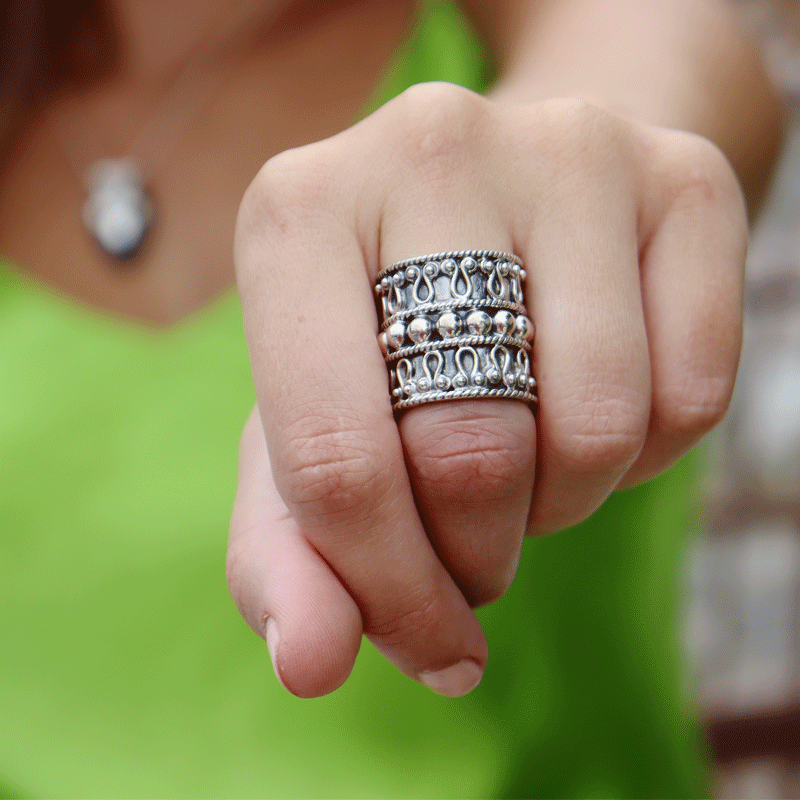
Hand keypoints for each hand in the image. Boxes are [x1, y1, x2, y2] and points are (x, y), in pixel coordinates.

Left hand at [227, 83, 745, 697]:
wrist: (510, 214)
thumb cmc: (387, 338)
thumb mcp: (307, 439)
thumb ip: (288, 554)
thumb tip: (309, 665)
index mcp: (297, 213)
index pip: (334, 457)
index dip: (385, 589)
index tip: (426, 640)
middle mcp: (428, 146)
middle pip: (470, 452)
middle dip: (475, 550)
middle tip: (472, 536)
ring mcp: (567, 147)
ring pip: (595, 429)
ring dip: (562, 500)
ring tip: (527, 455)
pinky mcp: (684, 177)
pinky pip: (693, 397)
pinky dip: (644, 453)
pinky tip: (594, 403)